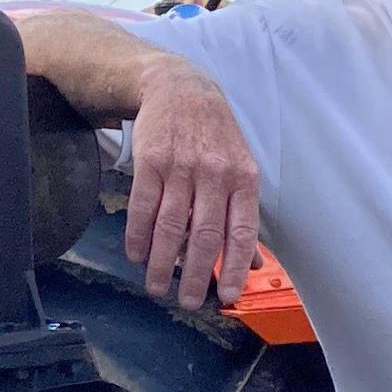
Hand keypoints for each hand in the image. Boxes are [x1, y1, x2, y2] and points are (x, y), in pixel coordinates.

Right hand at [126, 58, 262, 310]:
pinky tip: (137, 256)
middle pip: (205, 234)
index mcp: (243, 179)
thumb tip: (255, 263)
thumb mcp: (240, 168)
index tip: (226, 295)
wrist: (179, 88)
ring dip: (162, 263)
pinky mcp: (151, 160)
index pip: (241, 231)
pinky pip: (143, 206)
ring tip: (158, 288)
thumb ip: (244, 216)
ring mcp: (181, 166)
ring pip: (171, 226)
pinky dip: (138, 236)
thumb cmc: (214, 135)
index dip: (234, 266)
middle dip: (196, 275)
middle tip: (187, 303)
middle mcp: (214, 173)